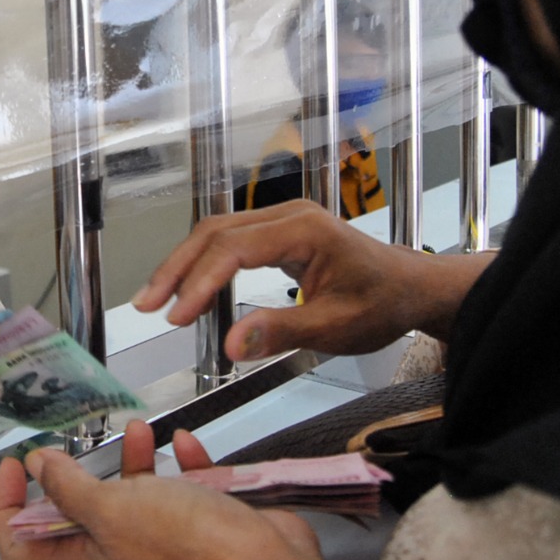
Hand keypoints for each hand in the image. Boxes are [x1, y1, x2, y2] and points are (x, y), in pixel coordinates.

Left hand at [0, 420, 374, 559]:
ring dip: (132, 458)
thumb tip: (39, 466)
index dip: (7, 508)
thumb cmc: (190, 550)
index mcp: (88, 557)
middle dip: (76, 474)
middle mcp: (122, 550)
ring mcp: (162, 536)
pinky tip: (186, 444)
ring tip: (136, 431)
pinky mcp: (201, 521)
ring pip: (135, 492)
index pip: (23, 545)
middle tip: (73, 444)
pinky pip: (184, 485)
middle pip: (80, 513)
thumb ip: (69, 486)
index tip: (13, 469)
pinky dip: (183, 460)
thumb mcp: (110, 508)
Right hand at [132, 200, 483, 361]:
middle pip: (216, 231)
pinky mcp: (279, 231)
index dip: (199, 281)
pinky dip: (203, 263)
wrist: (412, 289)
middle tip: (147, 304)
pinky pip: (230, 240)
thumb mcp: (336, 328)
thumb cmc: (381, 306)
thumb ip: (282, 332)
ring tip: (155, 299)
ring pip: (218, 232)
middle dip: (177, 268)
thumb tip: (232, 344)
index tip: (176, 316)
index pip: (234, 248)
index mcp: (304, 230)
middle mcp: (288, 215)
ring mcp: (283, 220)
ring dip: (184, 264)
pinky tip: (187, 288)